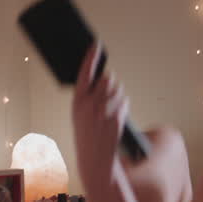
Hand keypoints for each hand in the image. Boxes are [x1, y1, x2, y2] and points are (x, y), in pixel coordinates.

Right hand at [72, 43, 127, 185]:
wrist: (94, 158)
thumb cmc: (86, 133)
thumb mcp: (79, 113)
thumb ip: (87, 95)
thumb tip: (100, 76)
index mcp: (77, 101)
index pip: (85, 72)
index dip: (91, 56)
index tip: (96, 44)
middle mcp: (90, 104)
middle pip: (108, 78)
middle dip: (110, 82)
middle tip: (106, 94)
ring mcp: (104, 110)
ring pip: (118, 88)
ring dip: (117, 94)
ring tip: (109, 109)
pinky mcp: (118, 117)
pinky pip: (125, 100)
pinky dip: (123, 105)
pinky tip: (115, 116)